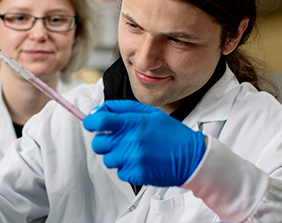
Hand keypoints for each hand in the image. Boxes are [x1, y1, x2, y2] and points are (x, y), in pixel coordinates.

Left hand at [83, 100, 205, 186]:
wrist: (191, 157)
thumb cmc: (170, 134)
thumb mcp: (149, 112)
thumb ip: (122, 108)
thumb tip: (99, 110)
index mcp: (133, 122)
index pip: (98, 121)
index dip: (90, 122)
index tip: (93, 124)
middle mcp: (131, 140)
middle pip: (98, 143)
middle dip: (103, 142)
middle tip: (117, 140)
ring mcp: (133, 158)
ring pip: (108, 159)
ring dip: (116, 156)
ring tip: (133, 152)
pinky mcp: (137, 174)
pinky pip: (120, 172)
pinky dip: (127, 168)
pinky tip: (140, 162)